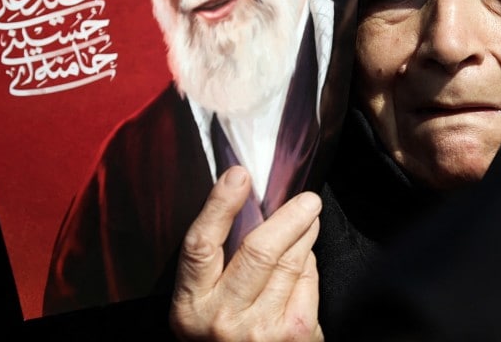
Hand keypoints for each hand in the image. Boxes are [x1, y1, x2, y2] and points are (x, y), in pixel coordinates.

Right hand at [171, 167, 323, 341]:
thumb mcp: (204, 302)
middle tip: (306, 199)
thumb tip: (248, 207)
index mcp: (191, 305)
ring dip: (305, 233)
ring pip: (291, 261)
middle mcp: (223, 318)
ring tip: (308, 219)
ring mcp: (261, 328)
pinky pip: (308, 280)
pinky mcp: (295, 332)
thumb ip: (217, 262)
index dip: (219, 205)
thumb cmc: (223, 333)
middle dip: (289, 216)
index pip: (200, 246)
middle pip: (259, 249)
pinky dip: (309, 263)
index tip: (238, 175)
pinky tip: (305, 258)